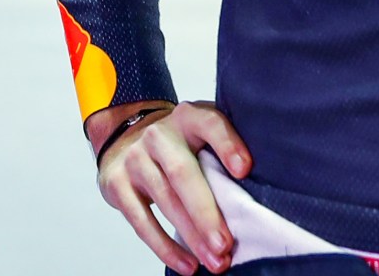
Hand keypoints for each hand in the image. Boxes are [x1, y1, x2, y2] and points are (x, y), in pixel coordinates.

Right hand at [91, 100, 250, 273]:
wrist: (125, 138)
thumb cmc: (178, 145)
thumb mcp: (201, 136)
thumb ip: (224, 153)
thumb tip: (263, 193)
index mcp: (187, 117)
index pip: (209, 124)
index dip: (227, 144)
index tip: (245, 170)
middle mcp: (158, 135)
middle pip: (182, 173)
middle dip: (206, 213)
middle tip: (226, 244)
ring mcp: (134, 158)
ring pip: (164, 201)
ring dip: (190, 235)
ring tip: (214, 262)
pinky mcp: (116, 183)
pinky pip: (140, 220)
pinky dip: (164, 246)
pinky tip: (186, 264)